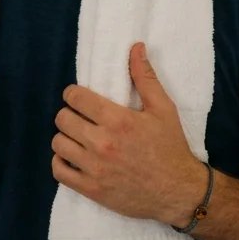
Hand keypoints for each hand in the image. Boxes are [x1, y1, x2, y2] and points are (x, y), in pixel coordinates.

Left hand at [51, 42, 206, 226]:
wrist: (180, 192)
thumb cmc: (171, 148)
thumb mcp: (163, 109)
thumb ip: (145, 77)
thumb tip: (136, 47)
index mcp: (117, 120)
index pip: (75, 97)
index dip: (74, 94)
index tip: (81, 99)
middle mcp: (102, 143)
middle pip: (62, 118)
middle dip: (70, 114)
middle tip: (81, 119)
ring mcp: (95, 168)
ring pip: (58, 143)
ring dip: (65, 138)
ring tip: (78, 138)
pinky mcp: (91, 189)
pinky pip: (58, 171)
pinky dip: (61, 163)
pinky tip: (73, 158)